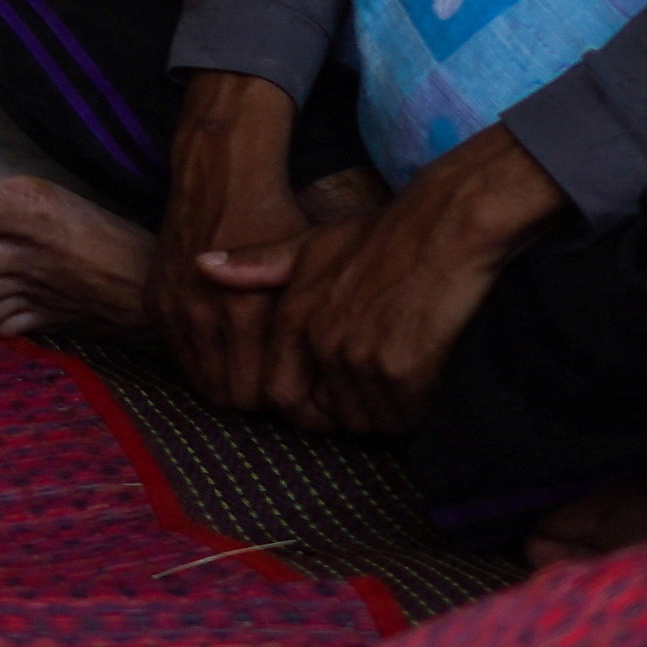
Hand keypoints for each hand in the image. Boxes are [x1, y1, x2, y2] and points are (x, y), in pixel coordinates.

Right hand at [143, 75, 318, 415]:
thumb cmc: (276, 220)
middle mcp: (207, 314)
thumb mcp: (310, 264)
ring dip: (226, 382)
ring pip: (202, 384)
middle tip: (277, 388)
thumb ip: (321, 323)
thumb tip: (350, 380)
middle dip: (255, 397)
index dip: (283, 399)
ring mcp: (176, 310)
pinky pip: (177, 357)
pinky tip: (223, 347)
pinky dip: (199, 359)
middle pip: (232, 397)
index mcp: (249, 311)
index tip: (299, 392)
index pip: (261, 395)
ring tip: (252, 372)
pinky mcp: (155, 303)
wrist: (219, 175)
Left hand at [268, 126, 563, 434]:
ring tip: (405, 377)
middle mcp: (319, 341)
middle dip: (349, 411)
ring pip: (366, 421)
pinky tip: (427, 377)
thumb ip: (258, 265)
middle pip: (326, 415)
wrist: (445, 226)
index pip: (282, 394)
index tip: (335, 392)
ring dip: (386, 412)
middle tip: (378, 387)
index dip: (309, 402)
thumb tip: (201, 266)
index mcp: (293, 317)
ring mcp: (357, 357)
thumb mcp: (311, 244)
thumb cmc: (382, 236)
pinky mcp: (401, 369)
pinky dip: (415, 408)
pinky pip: (402, 416)